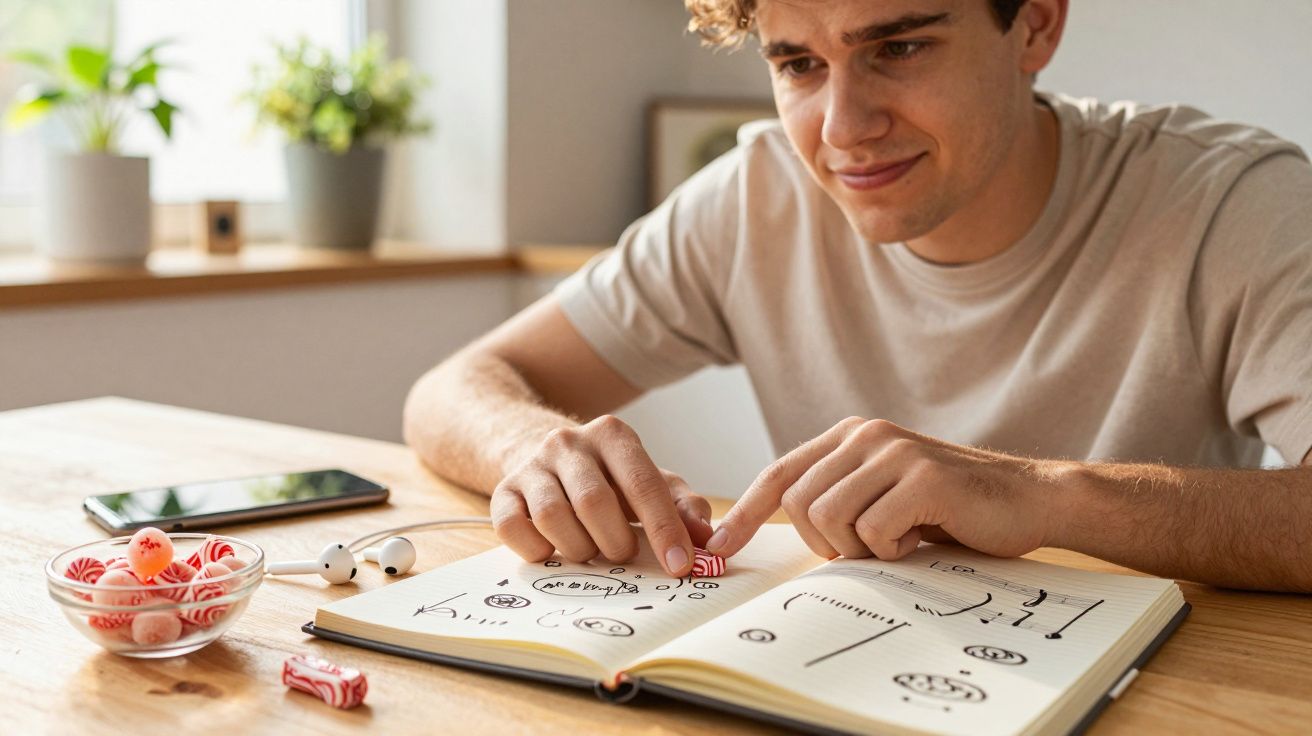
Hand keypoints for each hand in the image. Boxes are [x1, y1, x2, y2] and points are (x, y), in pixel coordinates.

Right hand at [490, 415, 712, 575]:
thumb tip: (707, 537)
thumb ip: (684, 507)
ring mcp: (531, 465)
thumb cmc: (613, 480)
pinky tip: (553, 550)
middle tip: (624, 555)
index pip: (643, 484)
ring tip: (591, 550)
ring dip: (578, 548)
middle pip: (593, 502)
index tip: (680, 566)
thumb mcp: (654, 484)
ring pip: (551, 516)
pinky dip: (536, 550)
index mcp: (612, 435)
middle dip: (615, 542)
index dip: (664, 529)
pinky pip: (511, 528)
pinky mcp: (502, 491)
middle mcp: (567, 442)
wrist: (551, 461)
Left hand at [704, 417, 1062, 560]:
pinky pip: (873, 532)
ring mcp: (894, 452)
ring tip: (901, 539)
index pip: (780, 475)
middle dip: (826, 543)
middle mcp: (866, 435)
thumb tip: (773, 533)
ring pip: (829, 518)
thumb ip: (838, 499)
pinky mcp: (922, 476)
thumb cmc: (952, 510)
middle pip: (799, 504)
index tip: (720, 547)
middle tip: (873, 546)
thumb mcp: (883, 496)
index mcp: (850, 438)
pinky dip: (893, 550)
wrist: (1029, 499)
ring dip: (861, 548)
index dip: (745, 512)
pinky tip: (923, 536)